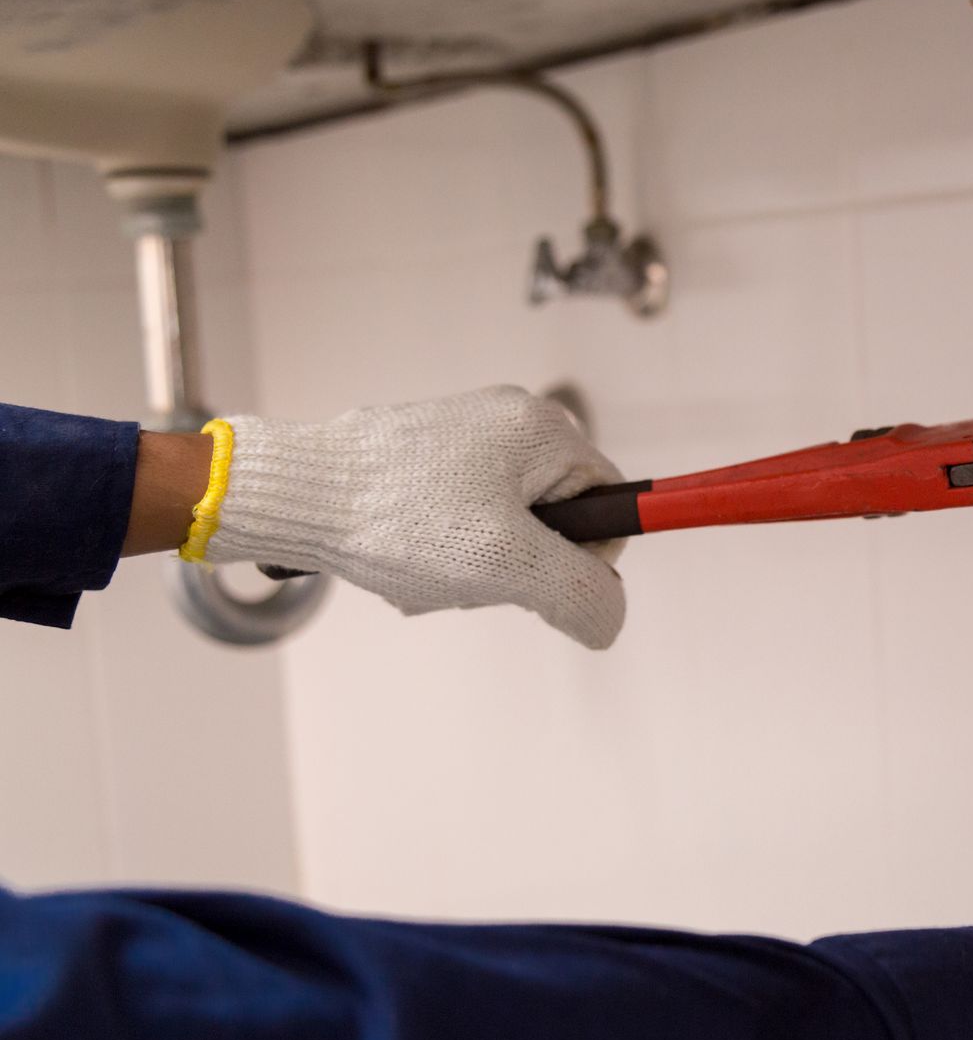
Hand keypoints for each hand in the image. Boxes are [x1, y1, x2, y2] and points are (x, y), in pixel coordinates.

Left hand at [204, 386, 627, 648]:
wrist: (295, 493)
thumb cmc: (392, 516)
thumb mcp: (506, 566)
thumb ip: (579, 594)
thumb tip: (610, 619)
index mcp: (546, 431)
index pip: (611, 506)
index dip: (581, 559)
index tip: (528, 574)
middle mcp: (512, 420)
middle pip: (556, 520)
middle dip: (515, 565)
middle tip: (465, 572)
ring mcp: (467, 435)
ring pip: (506, 526)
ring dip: (473, 564)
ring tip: (425, 564)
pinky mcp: (428, 454)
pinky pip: (464, 517)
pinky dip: (442, 548)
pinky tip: (406, 556)